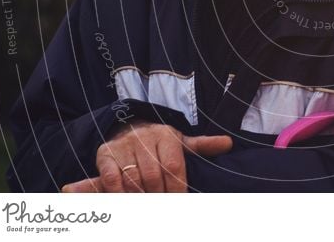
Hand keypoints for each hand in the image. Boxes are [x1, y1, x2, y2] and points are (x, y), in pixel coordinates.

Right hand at [61, 121, 231, 192]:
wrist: (129, 126)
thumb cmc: (160, 142)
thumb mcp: (182, 142)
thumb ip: (203, 145)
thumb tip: (228, 143)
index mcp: (167, 135)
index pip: (174, 165)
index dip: (177, 187)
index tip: (179, 201)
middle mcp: (144, 137)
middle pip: (153, 176)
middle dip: (159, 195)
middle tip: (162, 206)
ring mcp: (124, 145)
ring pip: (133, 179)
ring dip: (140, 197)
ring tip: (148, 205)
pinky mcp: (105, 153)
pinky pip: (111, 179)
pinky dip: (119, 193)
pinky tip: (128, 199)